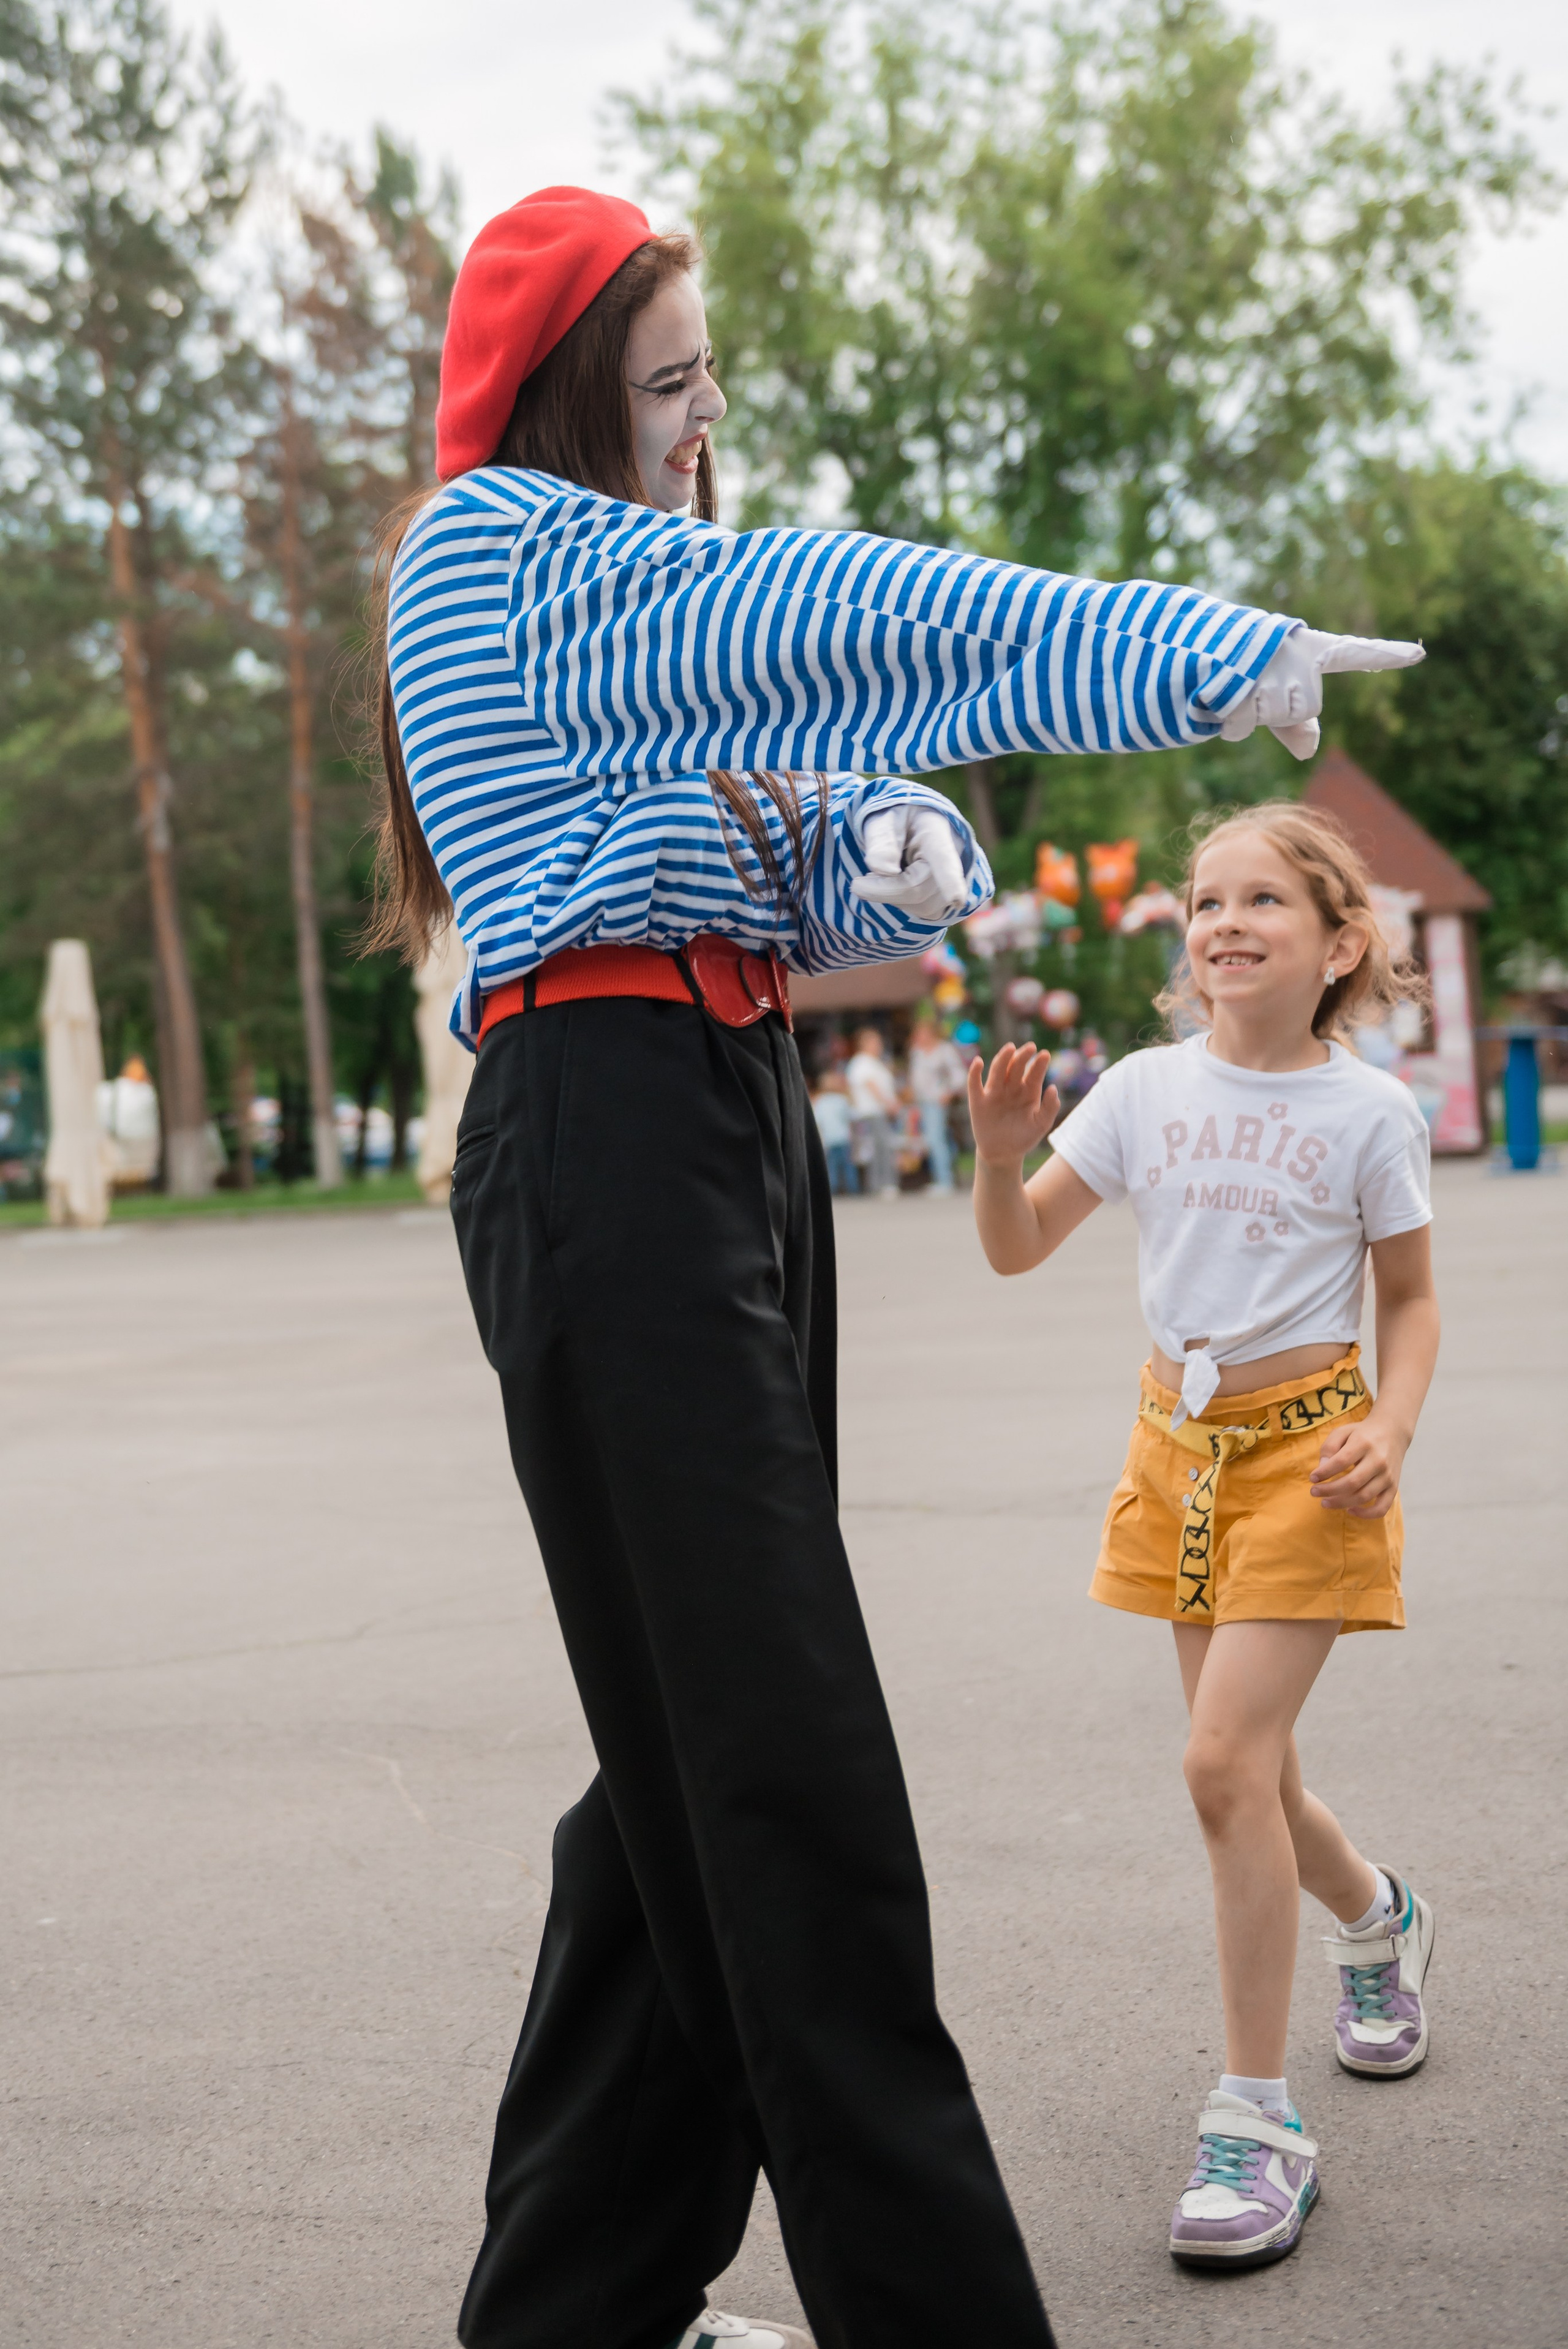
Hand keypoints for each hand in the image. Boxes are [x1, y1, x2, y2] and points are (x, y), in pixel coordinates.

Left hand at [851, 805, 968, 922]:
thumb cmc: (896, 820)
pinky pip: (923, 912)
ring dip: (892, 896)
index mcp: (936, 831)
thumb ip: (881, 840)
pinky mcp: (948, 899)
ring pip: (921, 905)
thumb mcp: (882, 820)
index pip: (943, 857)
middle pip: (918, 889)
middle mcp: (955, 857)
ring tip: (886, 874)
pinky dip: (903, 902)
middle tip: (858, 884)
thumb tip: (884, 870)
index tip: (956, 899)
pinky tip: (898, 884)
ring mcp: (956, 880)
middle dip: (883, 890)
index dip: (950, 880)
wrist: (911, 825)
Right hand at [968, 1042, 1060, 1164]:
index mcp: (1028, 1091)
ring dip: (1003, 1058)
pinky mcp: (978, 1101)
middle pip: (1016, 1067)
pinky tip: (978, 1062)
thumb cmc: (1024, 1137)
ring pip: (998, 1070)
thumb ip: (1050, 1107)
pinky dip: (974, 1072)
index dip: (1039, 1064)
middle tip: (1030, 1047)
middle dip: (1023, 1056)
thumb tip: (1053, 1087)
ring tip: (1010, 1048)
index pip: (1034, 1073)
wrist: (1003, 1154)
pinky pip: (974, 1084)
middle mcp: (1011, 1087)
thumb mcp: (1041, 1125)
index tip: (1045, 1054)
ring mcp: (994, 1092)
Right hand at [1220, 627, 1424, 761]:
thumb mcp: (1268, 693)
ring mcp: (1271, 665)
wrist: (1185, 647)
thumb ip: (1294, 723)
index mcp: (1307, 647)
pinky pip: (1243, 724)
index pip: (1353, 650)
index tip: (1418, 654)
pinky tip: (1216, 696)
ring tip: (1229, 685)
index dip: (1385, 654)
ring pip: (1273, 717)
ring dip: (1246, 713)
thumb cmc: (1234, 670)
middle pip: (1304, 709)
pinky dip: (1228, 720)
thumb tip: (1309, 751)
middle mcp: (1294, 651)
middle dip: (1275, 710)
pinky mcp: (1244, 683)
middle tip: (1248, 685)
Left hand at [1309, 1412, 1408, 1517]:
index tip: (1312, 1478)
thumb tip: (1321, 1468)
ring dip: (1341, 1503)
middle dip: (1329, 1490)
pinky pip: (1382, 1507)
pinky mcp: (1393, 1487)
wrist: (1392, 1432)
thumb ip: (1329, 1447)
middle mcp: (1378, 1460)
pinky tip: (1350, 1510)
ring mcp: (1387, 1475)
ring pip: (1363, 1496)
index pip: (1341, 1461)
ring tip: (1325, 1502)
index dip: (1324, 1472)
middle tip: (1314, 1492)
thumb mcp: (1343, 1431)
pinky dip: (1366, 1514)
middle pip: (1352, 1482)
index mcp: (1364, 1443)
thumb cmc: (1362, 1434)